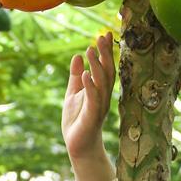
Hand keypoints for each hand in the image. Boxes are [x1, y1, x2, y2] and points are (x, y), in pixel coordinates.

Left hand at [62, 32, 114, 161]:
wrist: (78, 146)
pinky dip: (90, 86)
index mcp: (100, 89)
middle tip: (101, 37)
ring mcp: (99, 106)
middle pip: (107, 72)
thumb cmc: (77, 120)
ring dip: (96, 66)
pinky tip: (85, 75)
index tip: (104, 34)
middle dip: (105, 54)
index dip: (105, 51)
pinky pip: (93, 99)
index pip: (105, 67)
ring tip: (90, 50)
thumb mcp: (73, 94)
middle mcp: (103, 96)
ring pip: (101, 83)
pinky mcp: (91, 116)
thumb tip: (76, 56)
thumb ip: (75, 76)